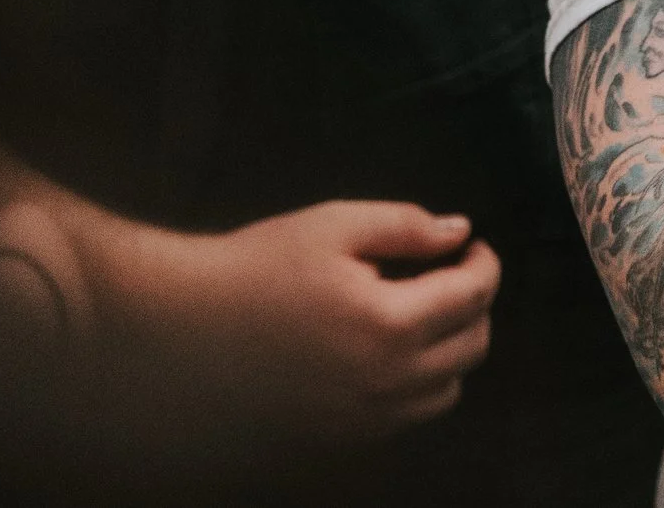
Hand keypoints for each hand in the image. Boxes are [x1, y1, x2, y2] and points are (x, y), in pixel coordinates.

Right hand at [117, 199, 500, 448]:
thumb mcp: (333, 226)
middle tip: (452, 274)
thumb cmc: (253, 270)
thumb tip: (458, 232)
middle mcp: (386, 382)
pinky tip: (387, 351)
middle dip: (475, 304)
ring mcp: (363, 419)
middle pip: (473, 346)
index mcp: (390, 324)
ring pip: (446, 390)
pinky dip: (417, 384)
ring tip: (424, 313)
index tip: (471, 246)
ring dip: (452, 348)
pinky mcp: (338, 438)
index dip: (484, 263)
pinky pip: (406, 417)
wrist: (179, 332)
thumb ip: (406, 226)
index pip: (474, 295)